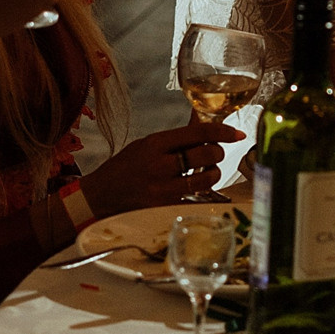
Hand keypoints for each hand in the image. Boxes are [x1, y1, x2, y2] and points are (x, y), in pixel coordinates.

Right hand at [82, 122, 244, 214]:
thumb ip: (175, 139)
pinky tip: (196, 189)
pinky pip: (194, 199)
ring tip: (205, 172)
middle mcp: (159, 165)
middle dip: (217, 153)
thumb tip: (204, 125)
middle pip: (206, 154)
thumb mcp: (146, 145)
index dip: (222, 131)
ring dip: (212, 174)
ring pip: (205, 179)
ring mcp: (162, 189)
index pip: (198, 133)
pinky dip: (201, 193)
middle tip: (213, 155)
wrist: (98, 198)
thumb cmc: (123, 169)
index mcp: (155, 144)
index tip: (236, 133)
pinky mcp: (163, 208)